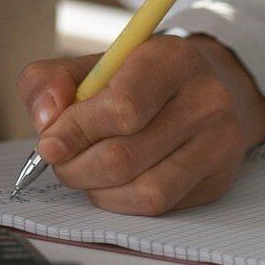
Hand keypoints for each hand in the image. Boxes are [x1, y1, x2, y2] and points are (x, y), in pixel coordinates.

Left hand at [16, 33, 264, 216]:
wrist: (208, 85)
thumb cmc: (140, 76)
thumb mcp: (96, 62)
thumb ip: (53, 80)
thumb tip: (45, 119)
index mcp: (171, 58)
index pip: (121, 108)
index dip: (76, 131)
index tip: (48, 143)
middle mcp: (205, 100)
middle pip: (126, 156)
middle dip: (77, 166)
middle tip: (59, 161)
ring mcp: (218, 143)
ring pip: (146, 190)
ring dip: (98, 190)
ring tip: (83, 172)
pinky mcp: (219, 179)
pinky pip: (162, 206)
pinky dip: (123, 203)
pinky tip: (111, 185)